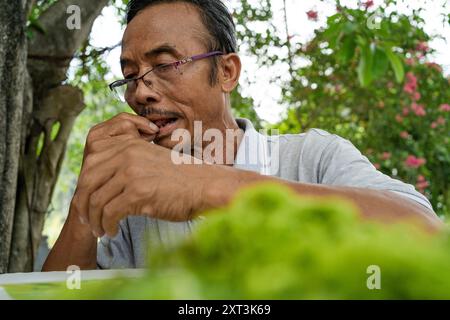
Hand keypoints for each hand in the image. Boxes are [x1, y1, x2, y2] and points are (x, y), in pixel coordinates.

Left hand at [71, 113, 210, 237]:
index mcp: (128, 145)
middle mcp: (126, 155)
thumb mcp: (150, 160)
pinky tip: (113, 231)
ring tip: (101, 230)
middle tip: (88, 220)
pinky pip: (109, 213)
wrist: (205, 186)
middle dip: (83, 205)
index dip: (84, 186)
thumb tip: (102, 182)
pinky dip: (108, 226)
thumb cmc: (180, 179)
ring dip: (95, 220)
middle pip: (87, 181)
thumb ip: (127, 164)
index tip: (87, 202)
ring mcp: (131, 173)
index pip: (91, 163)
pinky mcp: (138, 192)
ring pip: (96, 200)